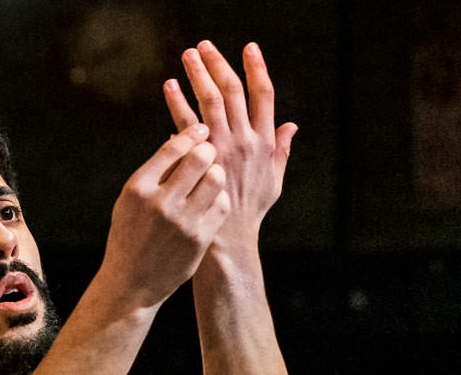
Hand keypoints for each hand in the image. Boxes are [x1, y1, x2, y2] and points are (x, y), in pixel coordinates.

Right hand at [95, 123, 230, 308]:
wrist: (131, 283)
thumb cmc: (130, 236)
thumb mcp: (129, 202)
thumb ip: (154, 172)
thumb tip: (183, 138)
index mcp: (138, 188)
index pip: (173, 147)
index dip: (192, 134)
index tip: (201, 130)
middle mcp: (160, 202)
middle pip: (200, 158)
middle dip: (208, 151)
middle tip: (209, 154)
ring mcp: (182, 221)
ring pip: (216, 179)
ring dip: (217, 173)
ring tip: (211, 177)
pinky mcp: (199, 238)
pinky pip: (221, 204)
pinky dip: (219, 198)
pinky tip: (211, 202)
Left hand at [164, 41, 294, 250]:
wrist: (228, 241)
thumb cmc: (250, 212)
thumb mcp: (273, 181)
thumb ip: (281, 151)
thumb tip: (292, 126)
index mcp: (264, 142)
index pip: (264, 95)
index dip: (257, 68)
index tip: (249, 47)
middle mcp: (244, 141)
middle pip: (233, 91)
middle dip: (219, 64)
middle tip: (205, 45)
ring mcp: (221, 150)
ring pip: (210, 101)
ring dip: (198, 75)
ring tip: (188, 55)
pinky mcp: (198, 161)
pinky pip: (185, 126)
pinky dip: (176, 103)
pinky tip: (168, 86)